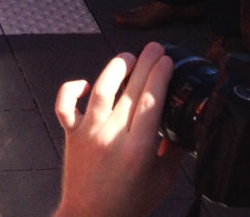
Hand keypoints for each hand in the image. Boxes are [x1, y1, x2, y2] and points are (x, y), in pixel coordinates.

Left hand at [52, 43, 183, 216]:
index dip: (160, 76)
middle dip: (145, 64)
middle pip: (131, 91)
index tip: (167, 60)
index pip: (151, 102)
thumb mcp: (162, 180)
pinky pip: (65, 105)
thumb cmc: (128, 203)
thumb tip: (184, 126)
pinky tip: (86, 83)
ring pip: (100, 90)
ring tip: (128, 57)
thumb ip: (173, 150)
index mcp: (138, 150)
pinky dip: (71, 89)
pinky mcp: (72, 134)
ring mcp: (89, 133)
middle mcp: (112, 137)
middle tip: (155, 49)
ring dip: (115, 69)